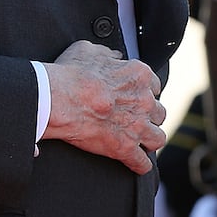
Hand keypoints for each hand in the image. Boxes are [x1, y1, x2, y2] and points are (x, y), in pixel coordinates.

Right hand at [43, 40, 165, 174]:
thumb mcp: (89, 51)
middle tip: (135, 120)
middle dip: (149, 117)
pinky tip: (135, 164)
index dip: (144, 93)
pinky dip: (139, 165)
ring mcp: (137, 126)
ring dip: (150, 140)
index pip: (154, 86)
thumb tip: (114, 56)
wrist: (58, 100)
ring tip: (141, 142)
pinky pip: (142, 163)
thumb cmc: (70, 74)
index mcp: (139, 75)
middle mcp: (144, 101)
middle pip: (159, 113)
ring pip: (158, 138)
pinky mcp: (125, 148)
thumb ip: (107, 54)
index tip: (135, 98)